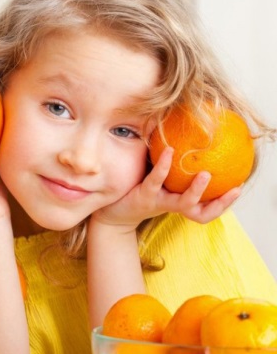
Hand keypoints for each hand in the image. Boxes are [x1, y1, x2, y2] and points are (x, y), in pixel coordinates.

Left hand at [92, 147, 240, 229]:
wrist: (114, 210)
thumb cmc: (141, 192)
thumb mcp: (161, 182)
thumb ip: (175, 169)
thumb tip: (189, 139)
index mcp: (180, 204)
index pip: (207, 209)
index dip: (224, 203)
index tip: (239, 187)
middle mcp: (173, 207)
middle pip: (201, 213)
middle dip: (220, 203)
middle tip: (235, 188)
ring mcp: (160, 202)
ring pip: (182, 203)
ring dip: (196, 191)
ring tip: (206, 174)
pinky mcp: (144, 195)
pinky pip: (156, 180)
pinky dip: (163, 167)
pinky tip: (170, 151)